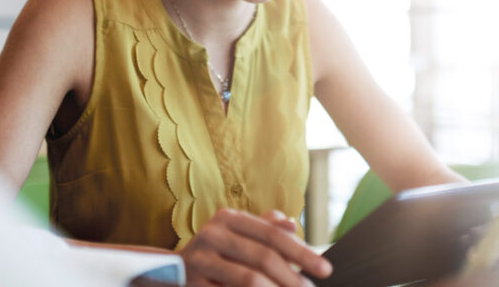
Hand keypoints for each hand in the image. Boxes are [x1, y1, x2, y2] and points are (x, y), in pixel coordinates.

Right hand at [179, 208, 331, 285]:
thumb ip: (266, 228)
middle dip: (293, 277)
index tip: (325, 269)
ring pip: (248, 279)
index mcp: (228, 217)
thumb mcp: (239, 234)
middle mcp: (212, 234)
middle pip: (263, 257)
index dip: (301, 252)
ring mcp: (199, 260)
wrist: (173, 272)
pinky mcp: (193, 285)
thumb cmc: (217, 252)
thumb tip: (292, 225)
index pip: (272, 234)